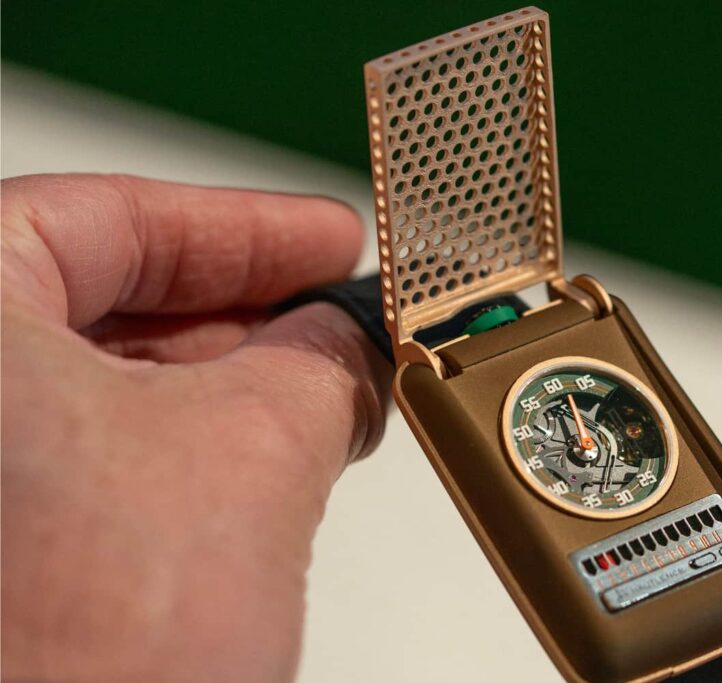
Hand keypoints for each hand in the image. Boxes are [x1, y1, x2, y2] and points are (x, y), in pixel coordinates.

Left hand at [1, 174, 389, 681]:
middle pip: (98, 303)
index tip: (323, 236)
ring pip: (97, 391)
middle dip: (240, 311)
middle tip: (339, 317)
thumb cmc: (84, 651)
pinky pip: (87, 464)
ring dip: (220, 387)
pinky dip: (180, 451)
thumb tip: (349, 343)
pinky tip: (261, 460)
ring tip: (321, 392)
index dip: (240, 225)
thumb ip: (320, 365)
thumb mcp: (250, 457)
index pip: (107, 218)